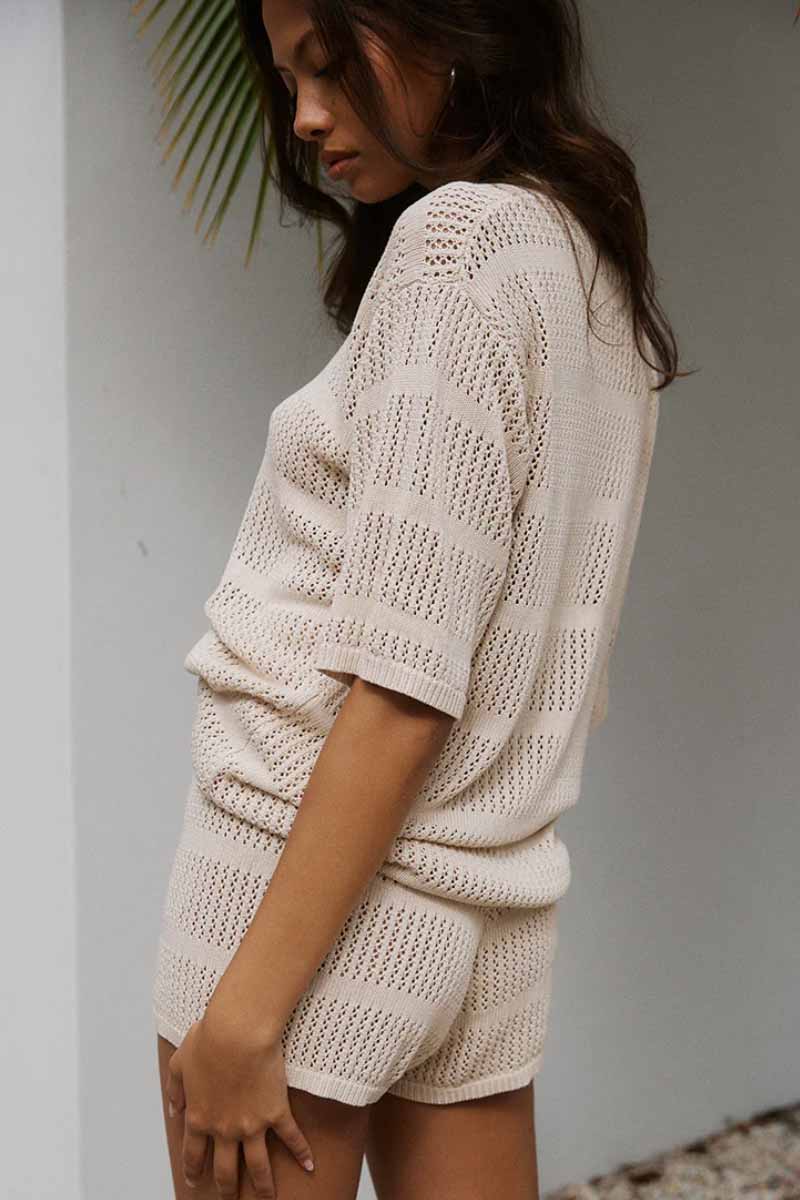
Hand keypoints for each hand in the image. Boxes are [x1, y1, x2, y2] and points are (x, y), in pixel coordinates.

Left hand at [165, 1013, 314, 1196]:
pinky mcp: (275, 1112)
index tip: (193, 1182)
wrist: (237, 1031)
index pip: (193, 1154)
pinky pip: (291, 1138)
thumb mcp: (180, 1062)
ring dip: (263, 1187)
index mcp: (199, 1117)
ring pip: (258, 1167)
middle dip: (226, 1189)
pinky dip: (301, 1153)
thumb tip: (174, 1108)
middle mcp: (224, 1129)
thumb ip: (176, 1089)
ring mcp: (251, 1125)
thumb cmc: (209, 1039)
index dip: (193, 1170)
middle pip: (225, 1170)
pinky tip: (310, 1165)